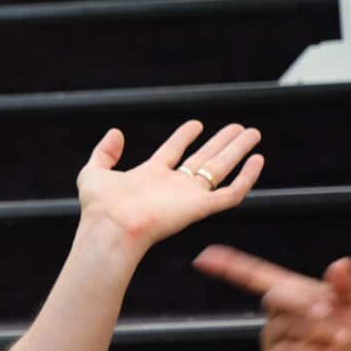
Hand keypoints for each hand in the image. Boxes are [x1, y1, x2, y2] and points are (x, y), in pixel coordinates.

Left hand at [75, 121, 263, 251]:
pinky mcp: (200, 207)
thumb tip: (115, 133)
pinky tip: (257, 160)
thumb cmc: (100, 207)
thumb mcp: (94, 172)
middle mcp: (172, 186)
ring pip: (221, 170)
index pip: (173, 152)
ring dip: (237, 151)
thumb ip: (104, 152)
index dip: (184, 137)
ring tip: (252, 133)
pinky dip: (247, 178)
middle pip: (204, 159)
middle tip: (238, 128)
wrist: (112, 227)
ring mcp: (188, 196)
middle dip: (221, 142)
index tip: (196, 123)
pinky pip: (231, 193)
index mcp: (150, 176)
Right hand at [193, 246, 350, 350]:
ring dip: (320, 334)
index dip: (229, 265)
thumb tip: (341, 263)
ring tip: (338, 340)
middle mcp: (277, 311)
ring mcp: (272, 336)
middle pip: (274, 297)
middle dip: (303, 305)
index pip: (255, 274)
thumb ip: (349, 285)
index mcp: (293, 290)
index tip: (206, 256)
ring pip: (288, 328)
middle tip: (328, 314)